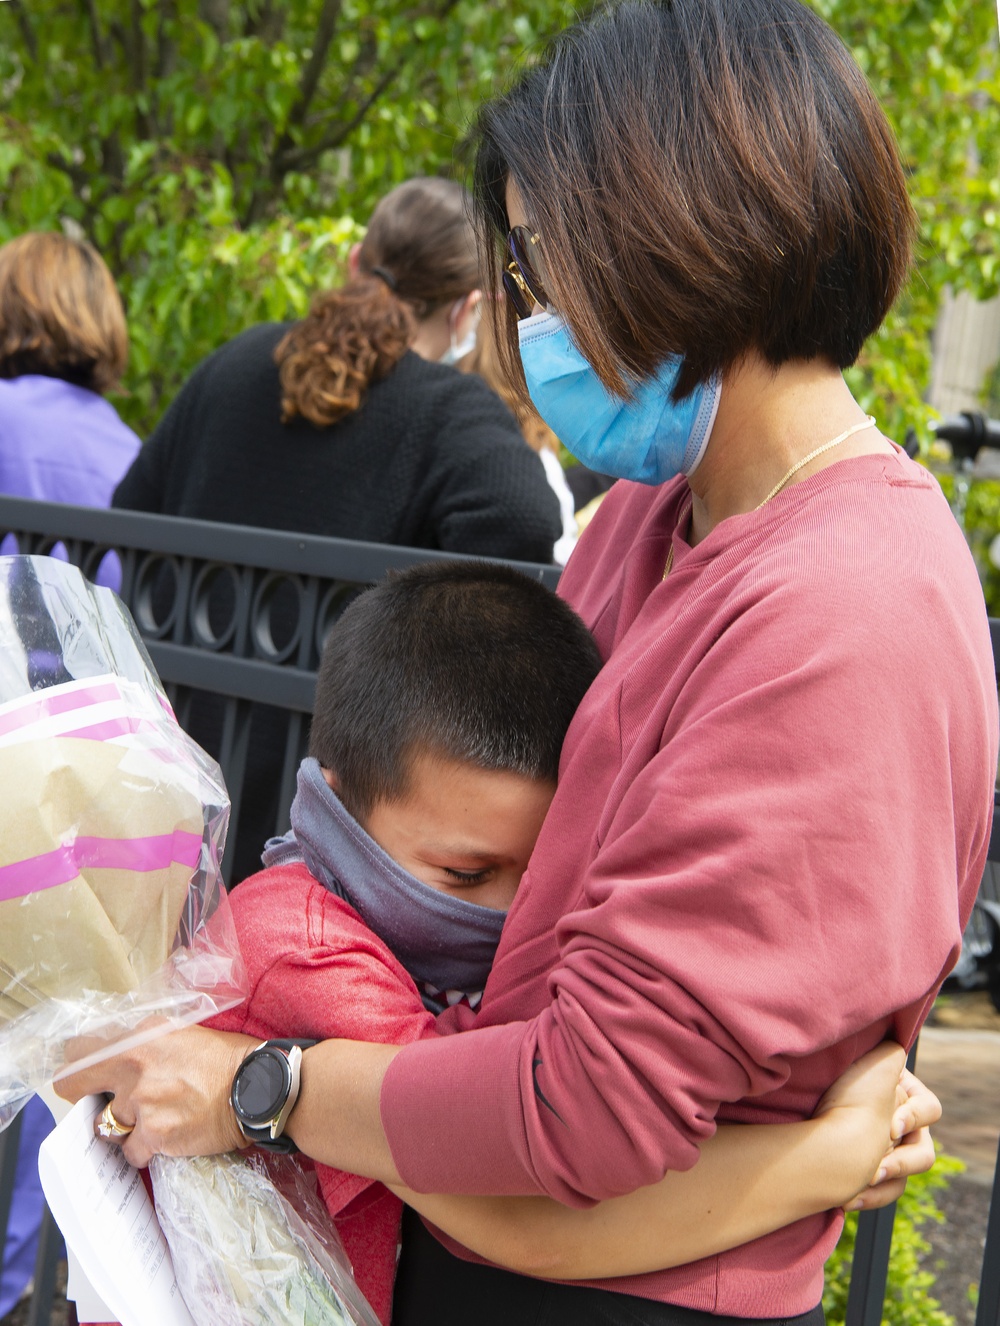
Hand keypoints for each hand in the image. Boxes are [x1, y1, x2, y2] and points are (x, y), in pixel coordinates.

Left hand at [56, 1025, 256, 1167]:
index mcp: (140, 1036)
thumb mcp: (183, 1034)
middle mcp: (134, 1065)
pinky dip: (147, 1150)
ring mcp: (142, 1101)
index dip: (80, 1068)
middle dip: (84, 1098)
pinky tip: (169, 1138)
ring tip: (156, 1120)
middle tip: (104, 1104)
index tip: (87, 1077)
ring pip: (108, 1125)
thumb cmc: (228, 1059)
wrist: (259, 1087)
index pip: (79, 1051)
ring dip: (126, 1127)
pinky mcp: (155, 1134)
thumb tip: (117, 1058)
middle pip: (73, 1086)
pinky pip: (133, 1152)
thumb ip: (146, 1044)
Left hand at [811, 1042, 940, 1212]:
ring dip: (886, 1184)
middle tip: (876, 1168)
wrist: (800, 1112)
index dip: (913, 1117)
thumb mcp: (867, 1060)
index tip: (890, 1126)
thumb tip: (899, 1045)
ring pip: (906, 1178)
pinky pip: (886, 1193)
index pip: (929, 1109)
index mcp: (905, 1096)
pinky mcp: (874, 1174)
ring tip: (861, 1185)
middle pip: (924, 1153)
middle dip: (901, 1163)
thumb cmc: (840, 1084)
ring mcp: (890, 1151)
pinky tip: (848, 1201)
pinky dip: (870, 1197)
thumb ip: (890, 1052)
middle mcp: (903, 1126)